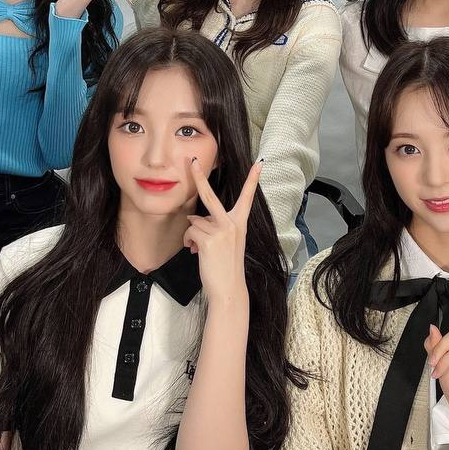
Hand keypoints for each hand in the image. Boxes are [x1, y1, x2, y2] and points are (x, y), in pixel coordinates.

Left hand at [183, 159, 262, 301]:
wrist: (229, 288)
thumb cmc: (226, 266)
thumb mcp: (224, 242)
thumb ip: (212, 227)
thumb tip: (192, 219)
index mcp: (239, 223)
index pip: (247, 197)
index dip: (253, 179)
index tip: (260, 163)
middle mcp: (232, 223)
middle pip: (210, 196)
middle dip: (199, 177)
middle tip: (193, 161)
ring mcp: (220, 231)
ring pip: (194, 222)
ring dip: (192, 235)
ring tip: (199, 250)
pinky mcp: (209, 240)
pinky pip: (190, 232)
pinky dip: (188, 241)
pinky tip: (195, 252)